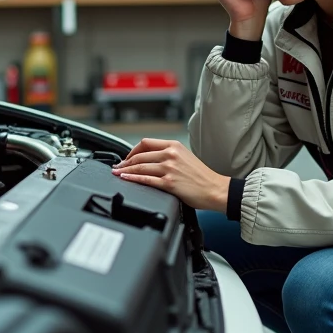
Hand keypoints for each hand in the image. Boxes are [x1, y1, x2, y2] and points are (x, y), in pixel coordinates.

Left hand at [112, 138, 230, 211]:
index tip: (127, 157)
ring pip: (140, 167)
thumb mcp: (186, 156)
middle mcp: (171, 155)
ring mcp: (169, 169)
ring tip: (117, 173)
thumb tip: (151, 159)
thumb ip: (169, 155)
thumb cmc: (203, 176)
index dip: (132, 150)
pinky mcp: (169, 183)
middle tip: (118, 166)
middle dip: (125, 161)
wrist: (215, 189)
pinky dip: (132, 178)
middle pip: (139, 155)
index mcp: (174, 146)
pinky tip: (126, 178)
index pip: (146, 143)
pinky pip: (145, 179)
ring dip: (125, 170)